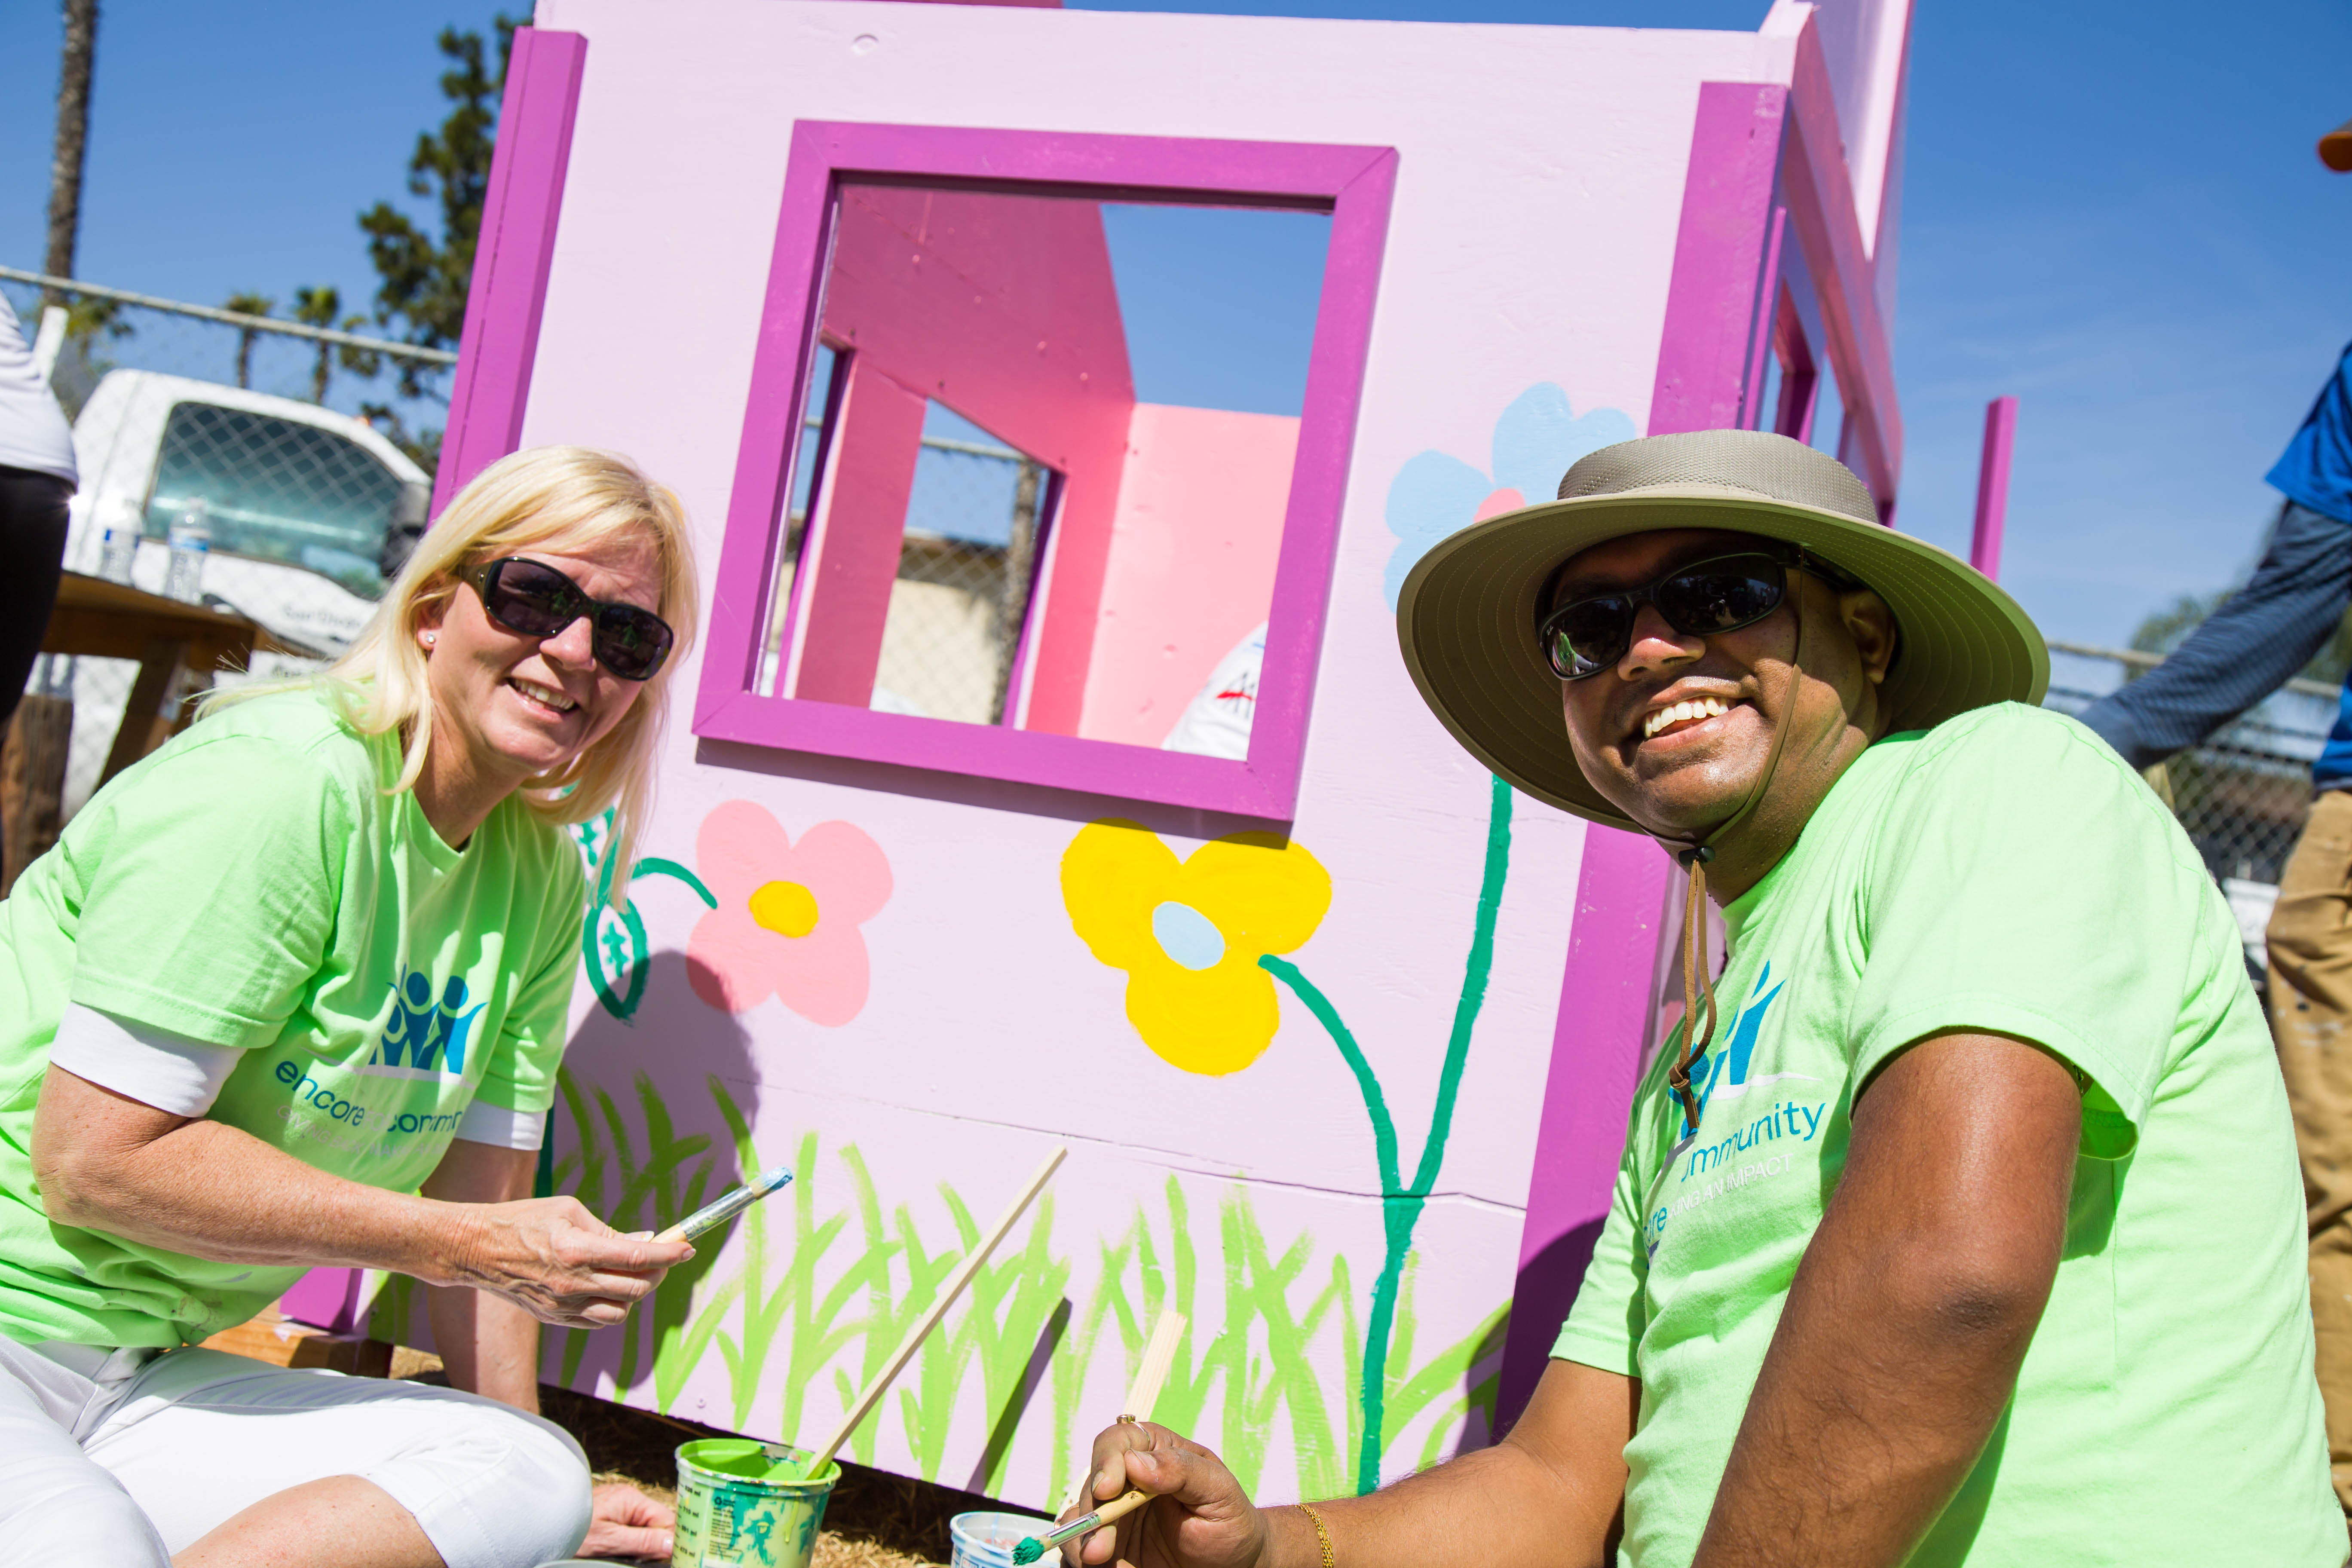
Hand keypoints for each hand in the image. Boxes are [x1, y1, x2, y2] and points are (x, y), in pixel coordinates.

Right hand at [439, 1196, 691, 1327]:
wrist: (476, 1249)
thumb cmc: (524, 1220)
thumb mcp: (569, 1212)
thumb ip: (610, 1231)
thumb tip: (647, 1243)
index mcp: (576, 1250)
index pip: (637, 1258)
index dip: (669, 1255)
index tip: (688, 1248)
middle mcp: (571, 1284)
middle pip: (635, 1289)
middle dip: (658, 1273)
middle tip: (664, 1258)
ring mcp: (561, 1306)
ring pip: (619, 1313)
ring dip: (636, 1294)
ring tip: (634, 1273)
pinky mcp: (553, 1318)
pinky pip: (597, 1321)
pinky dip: (612, 1306)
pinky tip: (610, 1287)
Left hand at [576, 1481, 676, 1560]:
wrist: (540, 1524)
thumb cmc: (571, 1531)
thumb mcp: (609, 1542)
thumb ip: (644, 1542)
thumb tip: (674, 1544)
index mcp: (632, 1500)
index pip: (667, 1520)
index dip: (670, 1541)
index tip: (668, 1559)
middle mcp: (628, 1498)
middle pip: (656, 1525)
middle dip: (651, 1545)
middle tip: (635, 1557)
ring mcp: (618, 1505)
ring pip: (642, 1529)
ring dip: (637, 1546)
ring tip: (620, 1554)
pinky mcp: (608, 1514)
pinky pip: (628, 1529)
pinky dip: (625, 1542)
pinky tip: (613, 1550)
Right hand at [1063, 1422, 1265, 1567]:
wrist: (1234, 1564)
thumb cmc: (1230, 1520)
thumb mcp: (1219, 1491)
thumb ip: (1182, 1470)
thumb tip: (1136, 1461)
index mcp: (1155, 1451)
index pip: (1116, 1443)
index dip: (1106, 1462)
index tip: (1108, 1490)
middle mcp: (1128, 1480)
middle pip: (1093, 1487)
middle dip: (1092, 1519)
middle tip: (1100, 1552)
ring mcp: (1116, 1516)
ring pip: (1079, 1522)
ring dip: (1085, 1545)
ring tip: (1103, 1566)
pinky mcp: (1111, 1548)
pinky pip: (1082, 1553)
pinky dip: (1089, 1564)